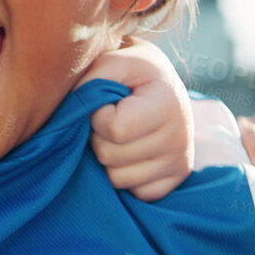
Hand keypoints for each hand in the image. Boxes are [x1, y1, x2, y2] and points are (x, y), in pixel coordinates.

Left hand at [85, 38, 192, 200]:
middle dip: (99, 138)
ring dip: (108, 159)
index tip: (105, 103)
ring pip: (118, 179)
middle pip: (111, 157)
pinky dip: (127, 176)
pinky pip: (137, 193)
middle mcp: (181, 136)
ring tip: (120, 136)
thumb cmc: (132, 73)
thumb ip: (91, 81)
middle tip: (110, 120)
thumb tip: (73, 116)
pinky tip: (132, 154)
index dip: (97, 116)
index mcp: (168, 102)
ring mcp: (181, 160)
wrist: (163, 83)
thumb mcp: (112, 62)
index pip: (115, 129)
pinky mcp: (177, 178)